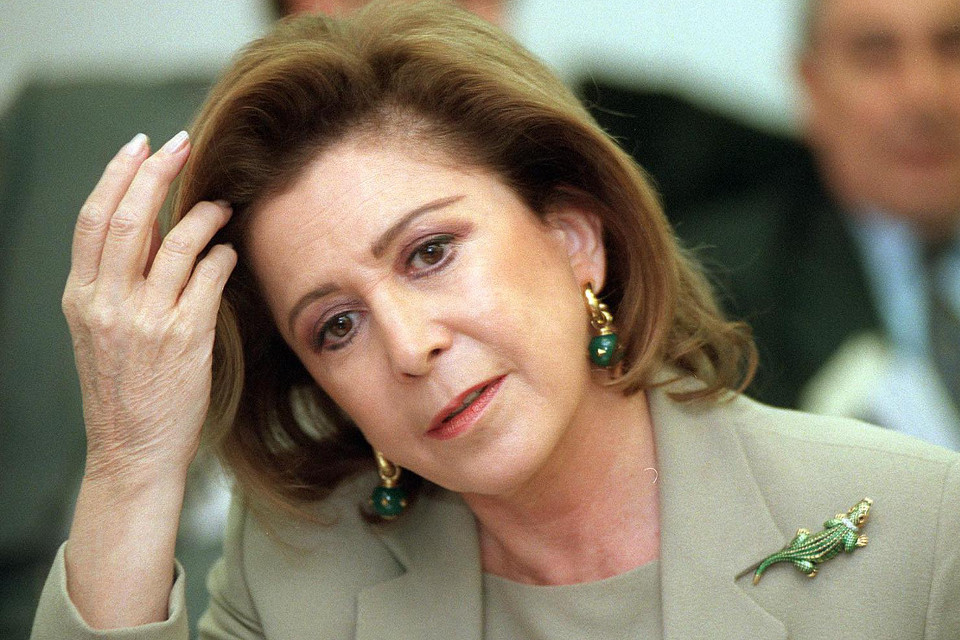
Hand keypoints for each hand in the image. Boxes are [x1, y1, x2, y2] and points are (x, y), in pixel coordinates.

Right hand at [62, 131, 235, 480]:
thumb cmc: (122, 389)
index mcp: (81, 297)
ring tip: (219, 205)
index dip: (118, 175)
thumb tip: (148, 228)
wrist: (132, 450)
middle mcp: (109, 303)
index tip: (141, 145)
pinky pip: (208, 278)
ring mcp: (146, 320)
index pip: (94, 219)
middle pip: (130, 218)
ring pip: (176, 243)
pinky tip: (229, 251)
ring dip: (203, 214)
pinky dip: (222, 255)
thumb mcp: (100, 330)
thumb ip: (117, 281)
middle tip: (182, 144)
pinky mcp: (185, 338)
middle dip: (158, 173)